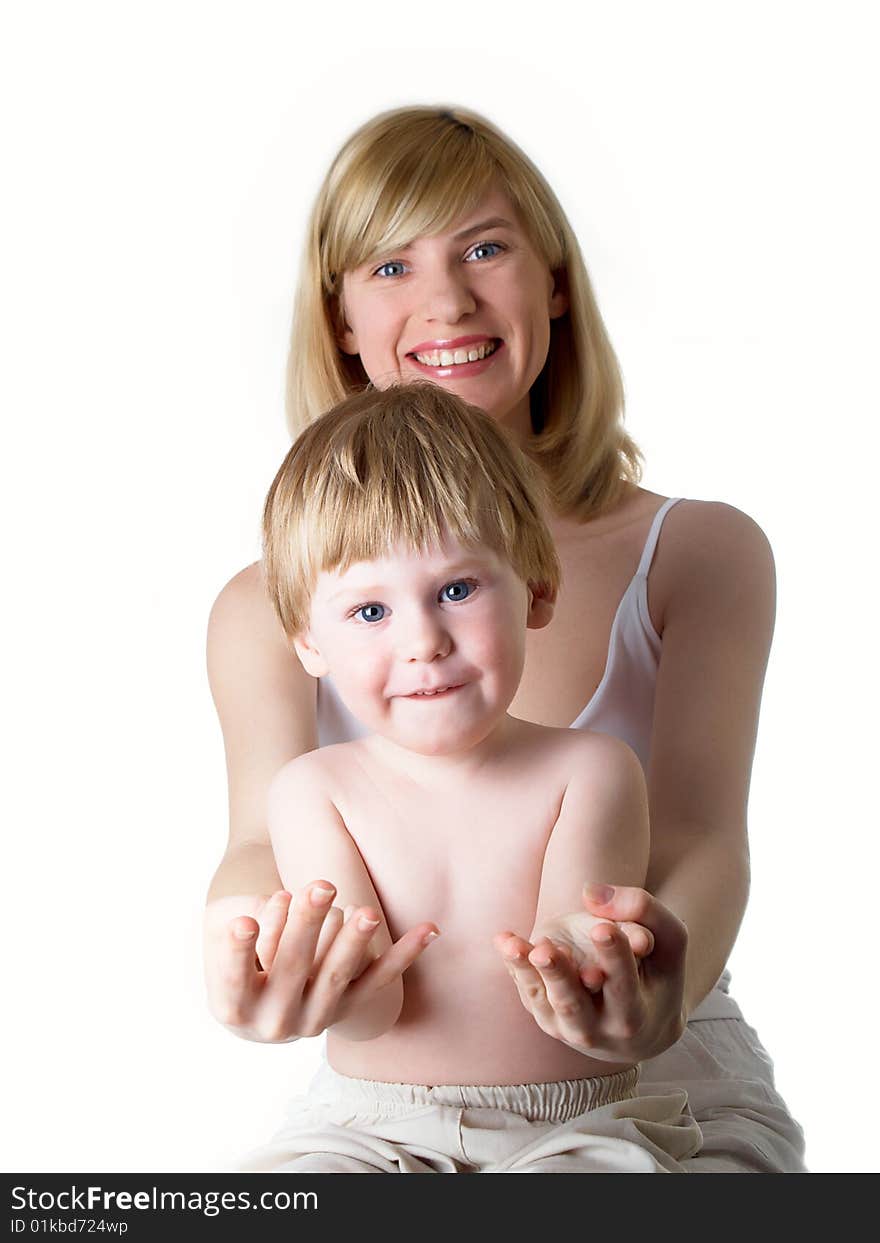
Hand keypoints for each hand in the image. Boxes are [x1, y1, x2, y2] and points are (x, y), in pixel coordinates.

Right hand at [204, 880, 438, 1042]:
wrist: (261, 1004)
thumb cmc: (234, 954)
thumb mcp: (219, 931)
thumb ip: (237, 917)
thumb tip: (280, 904)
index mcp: (232, 1007)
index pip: (233, 978)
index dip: (237, 953)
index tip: (244, 923)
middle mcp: (275, 1021)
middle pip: (291, 967)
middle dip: (307, 924)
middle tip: (322, 886)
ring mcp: (316, 1017)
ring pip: (336, 976)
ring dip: (355, 942)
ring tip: (368, 912)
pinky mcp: (349, 1006)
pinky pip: (379, 980)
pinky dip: (406, 954)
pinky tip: (430, 929)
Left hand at [493, 883, 687, 1063]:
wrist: (640, 1023)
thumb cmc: (656, 969)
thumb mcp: (669, 941)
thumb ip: (644, 911)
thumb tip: (591, 894)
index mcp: (636, 1015)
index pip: (623, 984)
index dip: (614, 956)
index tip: (602, 928)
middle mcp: (599, 1029)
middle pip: (574, 1004)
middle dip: (559, 976)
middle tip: (546, 951)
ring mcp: (568, 1028)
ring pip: (544, 1001)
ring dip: (527, 972)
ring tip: (512, 944)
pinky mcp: (547, 1017)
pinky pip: (528, 992)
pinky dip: (515, 968)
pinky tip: (504, 940)